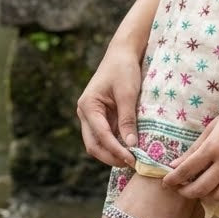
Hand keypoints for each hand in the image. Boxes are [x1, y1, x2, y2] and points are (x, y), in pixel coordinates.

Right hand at [76, 41, 142, 167]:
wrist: (122, 53)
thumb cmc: (124, 69)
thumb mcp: (128, 94)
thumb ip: (128, 120)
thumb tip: (131, 145)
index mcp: (88, 106)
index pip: (101, 136)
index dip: (116, 150)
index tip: (132, 160)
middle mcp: (85, 113)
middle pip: (93, 145)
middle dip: (111, 157)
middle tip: (132, 165)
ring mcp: (92, 116)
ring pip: (98, 143)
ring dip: (113, 153)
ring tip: (133, 160)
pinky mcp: (101, 117)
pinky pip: (106, 136)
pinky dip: (116, 145)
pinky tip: (131, 149)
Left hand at [162, 78, 218, 202]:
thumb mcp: (213, 126)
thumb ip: (195, 148)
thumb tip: (176, 164)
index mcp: (214, 147)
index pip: (186, 170)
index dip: (172, 179)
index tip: (166, 182)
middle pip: (200, 189)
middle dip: (186, 192)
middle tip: (180, 189)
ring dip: (206, 195)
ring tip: (201, 188)